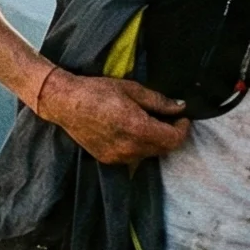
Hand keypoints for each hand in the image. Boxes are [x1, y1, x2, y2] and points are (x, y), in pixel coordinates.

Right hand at [37, 71, 190, 164]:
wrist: (67, 104)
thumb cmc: (98, 92)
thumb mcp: (132, 90)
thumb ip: (159, 102)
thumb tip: (180, 107)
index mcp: (139, 129)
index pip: (174, 140)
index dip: (183, 129)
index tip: (182, 118)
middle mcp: (131, 148)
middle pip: (164, 149)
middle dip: (170, 134)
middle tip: (167, 117)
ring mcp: (119, 157)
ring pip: (149, 154)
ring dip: (155, 141)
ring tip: (147, 123)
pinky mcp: (109, 160)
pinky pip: (133, 157)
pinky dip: (139, 146)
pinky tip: (130, 131)